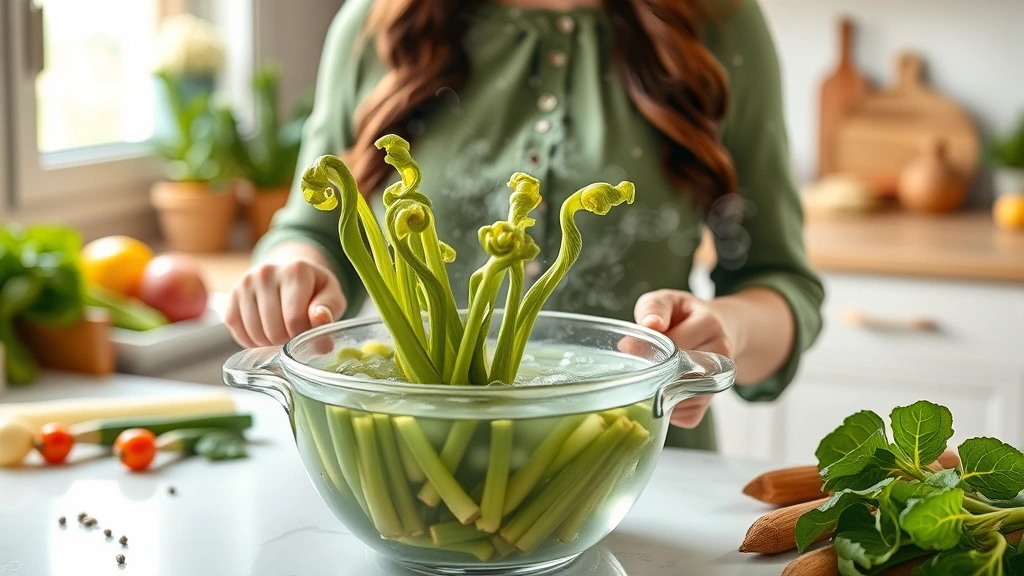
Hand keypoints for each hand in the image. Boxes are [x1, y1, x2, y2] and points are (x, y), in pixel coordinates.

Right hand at [226, 247, 345, 347]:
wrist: (289, 275)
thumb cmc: (314, 289)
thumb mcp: (332, 295)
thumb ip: (330, 307)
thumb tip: (320, 318)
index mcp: (295, 270)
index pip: (295, 320)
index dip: (303, 336)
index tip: (309, 332)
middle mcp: (266, 272)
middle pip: (274, 330)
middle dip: (287, 341)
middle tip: (295, 333)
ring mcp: (245, 284)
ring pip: (255, 334)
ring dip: (270, 343)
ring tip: (282, 332)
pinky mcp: (231, 296)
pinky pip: (237, 331)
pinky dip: (252, 341)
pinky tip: (265, 332)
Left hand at [634, 289, 734, 428]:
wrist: (719, 330)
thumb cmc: (686, 316)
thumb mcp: (668, 300)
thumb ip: (654, 308)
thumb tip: (650, 325)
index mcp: (710, 325)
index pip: (673, 344)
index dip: (647, 348)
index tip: (629, 346)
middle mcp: (721, 355)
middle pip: (677, 374)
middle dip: (652, 372)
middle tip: (637, 364)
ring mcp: (719, 381)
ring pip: (682, 399)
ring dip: (658, 392)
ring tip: (649, 375)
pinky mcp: (711, 403)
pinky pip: (686, 415)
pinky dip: (668, 409)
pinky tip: (662, 391)